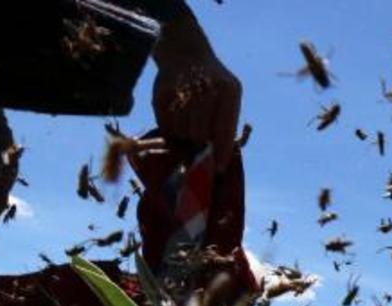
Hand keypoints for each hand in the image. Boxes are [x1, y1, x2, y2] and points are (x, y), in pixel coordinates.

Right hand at [151, 10, 240, 169]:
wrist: (185, 51)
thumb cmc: (213, 80)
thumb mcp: (230, 94)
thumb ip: (226, 122)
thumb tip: (220, 158)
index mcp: (228, 90)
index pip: (224, 130)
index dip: (222, 153)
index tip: (220, 168)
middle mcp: (204, 88)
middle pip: (200, 135)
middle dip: (201, 142)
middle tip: (200, 139)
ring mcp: (180, 90)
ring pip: (182, 132)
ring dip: (185, 134)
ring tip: (189, 120)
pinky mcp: (161, 93)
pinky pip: (166, 125)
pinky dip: (172, 128)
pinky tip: (177, 114)